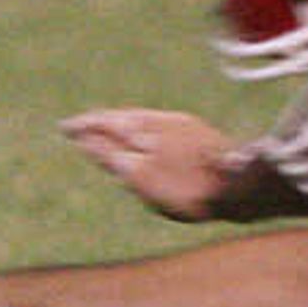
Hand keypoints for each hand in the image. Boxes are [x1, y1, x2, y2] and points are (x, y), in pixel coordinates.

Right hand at [62, 108, 257, 221]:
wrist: (242, 185)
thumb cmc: (188, 187)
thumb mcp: (141, 176)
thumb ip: (112, 155)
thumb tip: (88, 139)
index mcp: (142, 130)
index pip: (104, 125)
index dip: (84, 128)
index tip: (65, 128)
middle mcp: (160, 123)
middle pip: (122, 119)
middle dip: (99, 122)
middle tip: (79, 125)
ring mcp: (181, 127)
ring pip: (142, 121)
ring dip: (121, 123)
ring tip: (108, 128)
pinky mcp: (199, 134)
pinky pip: (160, 125)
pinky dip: (143, 129)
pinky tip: (147, 137)